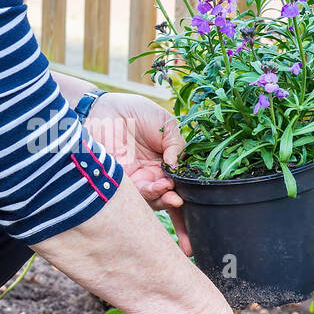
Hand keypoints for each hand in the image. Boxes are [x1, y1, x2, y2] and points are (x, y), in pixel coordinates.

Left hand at [86, 92, 191, 254]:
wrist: (106, 109)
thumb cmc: (136, 112)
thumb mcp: (166, 123)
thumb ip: (177, 144)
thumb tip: (178, 165)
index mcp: (168, 162)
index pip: (184, 183)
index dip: (194, 197)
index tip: (206, 204)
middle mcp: (155, 175)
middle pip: (171, 196)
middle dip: (180, 205)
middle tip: (183, 202)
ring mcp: (140, 180)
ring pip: (156, 199)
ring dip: (166, 199)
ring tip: (172, 193)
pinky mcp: (123, 183)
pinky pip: (139, 195)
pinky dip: (152, 194)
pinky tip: (160, 187)